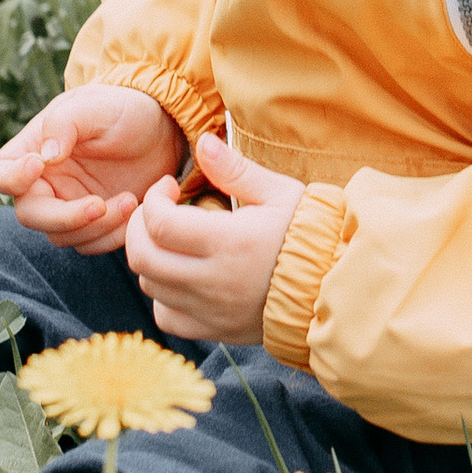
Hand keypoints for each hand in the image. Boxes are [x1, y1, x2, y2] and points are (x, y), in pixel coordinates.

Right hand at [0, 85, 183, 254]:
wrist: (163, 130)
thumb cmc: (123, 109)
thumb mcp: (96, 106)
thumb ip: (65, 123)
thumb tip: (45, 156)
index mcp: (33, 150)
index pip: (1, 173)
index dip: (13, 178)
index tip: (39, 165)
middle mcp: (46, 183)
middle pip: (31, 215)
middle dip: (64, 217)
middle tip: (98, 204)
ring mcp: (69, 206)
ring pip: (63, 235)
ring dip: (96, 226)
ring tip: (129, 200)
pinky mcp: (95, 223)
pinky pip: (92, 244)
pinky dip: (112, 235)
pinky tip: (135, 209)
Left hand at [124, 133, 304, 346]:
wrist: (334, 288)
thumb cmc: (310, 235)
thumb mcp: (280, 193)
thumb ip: (236, 170)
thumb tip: (203, 143)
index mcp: (230, 242)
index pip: (159, 222)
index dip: (152, 199)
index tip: (169, 187)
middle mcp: (215, 280)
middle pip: (142, 257)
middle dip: (137, 228)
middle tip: (156, 212)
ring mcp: (212, 309)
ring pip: (150, 285)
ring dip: (150, 257)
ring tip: (172, 241)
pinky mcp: (216, 330)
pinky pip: (166, 317)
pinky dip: (163, 295)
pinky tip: (181, 276)